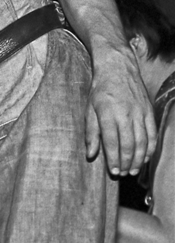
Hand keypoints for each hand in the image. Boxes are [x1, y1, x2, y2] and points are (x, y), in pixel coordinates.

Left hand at [84, 50, 155, 174]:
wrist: (118, 69)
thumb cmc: (100, 90)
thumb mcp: (89, 109)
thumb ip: (91, 133)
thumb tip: (91, 155)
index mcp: (108, 114)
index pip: (112, 143)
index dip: (113, 160)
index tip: (113, 172)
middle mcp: (126, 115)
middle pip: (129, 145)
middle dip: (126, 163)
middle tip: (123, 174)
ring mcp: (140, 113)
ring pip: (143, 142)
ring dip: (139, 159)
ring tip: (133, 170)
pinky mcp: (149, 111)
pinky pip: (153, 134)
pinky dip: (151, 148)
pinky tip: (146, 157)